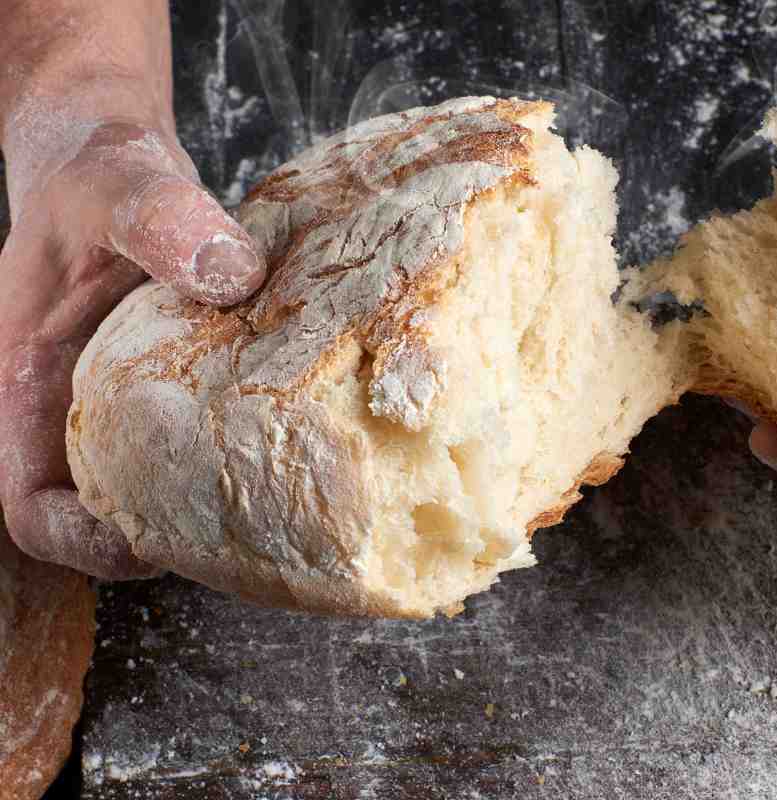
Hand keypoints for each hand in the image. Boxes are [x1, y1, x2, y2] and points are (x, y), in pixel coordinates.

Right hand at [0, 119, 265, 578]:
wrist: (111, 156)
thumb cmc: (93, 174)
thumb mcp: (117, 185)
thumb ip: (160, 220)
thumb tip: (230, 274)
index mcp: (28, 386)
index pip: (31, 506)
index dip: (84, 543)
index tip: (158, 539)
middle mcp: (75, 410)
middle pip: (106, 518)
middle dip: (169, 537)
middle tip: (254, 527)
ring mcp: (124, 403)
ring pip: (159, 489)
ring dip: (211, 502)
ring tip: (284, 491)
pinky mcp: (173, 386)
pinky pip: (201, 440)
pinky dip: (240, 449)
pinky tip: (299, 434)